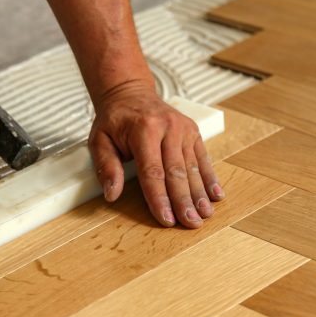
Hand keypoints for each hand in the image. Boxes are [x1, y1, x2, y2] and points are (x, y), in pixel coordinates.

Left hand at [88, 80, 224, 227]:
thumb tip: (112, 194)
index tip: (166, 220)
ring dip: (199, 193)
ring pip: (192, 167)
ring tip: (205, 215)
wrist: (131, 93)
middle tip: (191, 223)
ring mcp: (183, 129)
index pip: (152, 172)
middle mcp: (167, 128)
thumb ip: (106, 167)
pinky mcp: (193, 131)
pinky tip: (216, 195)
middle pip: (176, 172)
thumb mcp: (99, 140)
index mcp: (144, 130)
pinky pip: (203, 158)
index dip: (159, 198)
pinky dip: (210, 178)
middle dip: (184, 201)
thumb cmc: (114, 120)